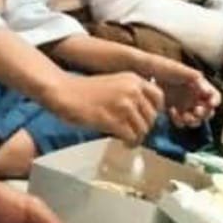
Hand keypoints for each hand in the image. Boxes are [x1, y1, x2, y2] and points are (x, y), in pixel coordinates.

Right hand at [43, 72, 162, 142]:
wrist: (64, 92)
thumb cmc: (84, 90)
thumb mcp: (114, 83)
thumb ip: (131, 93)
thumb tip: (144, 114)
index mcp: (133, 79)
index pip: (159, 97)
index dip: (155, 111)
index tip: (148, 118)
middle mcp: (132, 90)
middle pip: (152, 117)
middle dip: (145, 127)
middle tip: (136, 133)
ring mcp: (124, 105)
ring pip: (143, 129)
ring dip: (137, 138)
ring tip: (128, 140)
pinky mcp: (114, 120)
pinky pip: (132, 137)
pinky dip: (130, 143)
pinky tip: (124, 143)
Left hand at [143, 55, 220, 127]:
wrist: (149, 74)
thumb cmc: (166, 69)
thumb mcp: (182, 71)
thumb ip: (195, 78)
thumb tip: (206, 88)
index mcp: (201, 87)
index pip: (214, 96)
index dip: (215, 101)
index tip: (211, 104)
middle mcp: (196, 98)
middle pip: (208, 112)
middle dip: (203, 114)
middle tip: (196, 112)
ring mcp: (186, 106)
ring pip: (196, 120)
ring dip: (192, 120)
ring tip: (184, 116)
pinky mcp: (176, 113)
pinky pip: (182, 122)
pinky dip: (179, 120)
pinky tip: (172, 111)